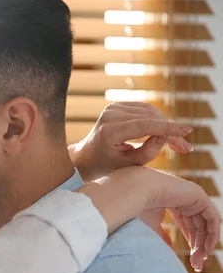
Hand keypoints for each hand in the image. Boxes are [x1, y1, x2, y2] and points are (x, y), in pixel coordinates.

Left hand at [71, 102, 193, 181]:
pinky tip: (163, 134)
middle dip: (170, 132)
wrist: (86, 157)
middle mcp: (109, 115)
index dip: (166, 128)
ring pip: (150, 112)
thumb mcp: (127, 166)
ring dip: (166, 126)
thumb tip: (163, 136)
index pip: (143, 125)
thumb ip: (147, 153)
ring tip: (177, 144)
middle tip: (185, 148)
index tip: (186, 131)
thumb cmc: (105, 166)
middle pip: (149, 118)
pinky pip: (145, 110)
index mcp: (108, 132)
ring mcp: (112, 108)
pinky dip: (157, 120)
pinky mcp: (117, 105)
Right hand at [132, 168, 218, 271]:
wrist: (136, 192)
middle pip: (199, 227)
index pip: (189, 226)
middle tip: (197, 265)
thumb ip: (163, 236)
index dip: (192, 244)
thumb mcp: (152, 227)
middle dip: (199, 247)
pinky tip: (207, 248)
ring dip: (205, 243)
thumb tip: (170, 247)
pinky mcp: (199, 196)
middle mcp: (186, 200)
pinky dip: (212, 234)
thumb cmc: (139, 207)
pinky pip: (212, 218)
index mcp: (174, 205)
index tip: (193, 261)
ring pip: (206, 225)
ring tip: (200, 259)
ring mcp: (193, 197)